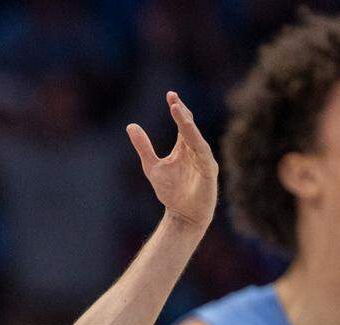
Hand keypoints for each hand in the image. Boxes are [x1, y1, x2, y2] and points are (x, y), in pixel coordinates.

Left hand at [127, 92, 217, 230]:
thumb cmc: (171, 192)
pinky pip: (203, 153)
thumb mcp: (151, 166)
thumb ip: (143, 147)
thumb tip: (130, 125)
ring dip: (187, 125)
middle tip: (173, 99)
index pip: (183, 123)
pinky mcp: (209, 171)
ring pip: (196, 138)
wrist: (182, 215)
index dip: (177, 109)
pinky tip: (189, 133)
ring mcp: (204, 160)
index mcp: (184, 147)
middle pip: (190, 126)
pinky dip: (196, 143)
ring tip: (178, 111)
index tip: (170, 95)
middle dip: (182, 113)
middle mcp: (196, 150)